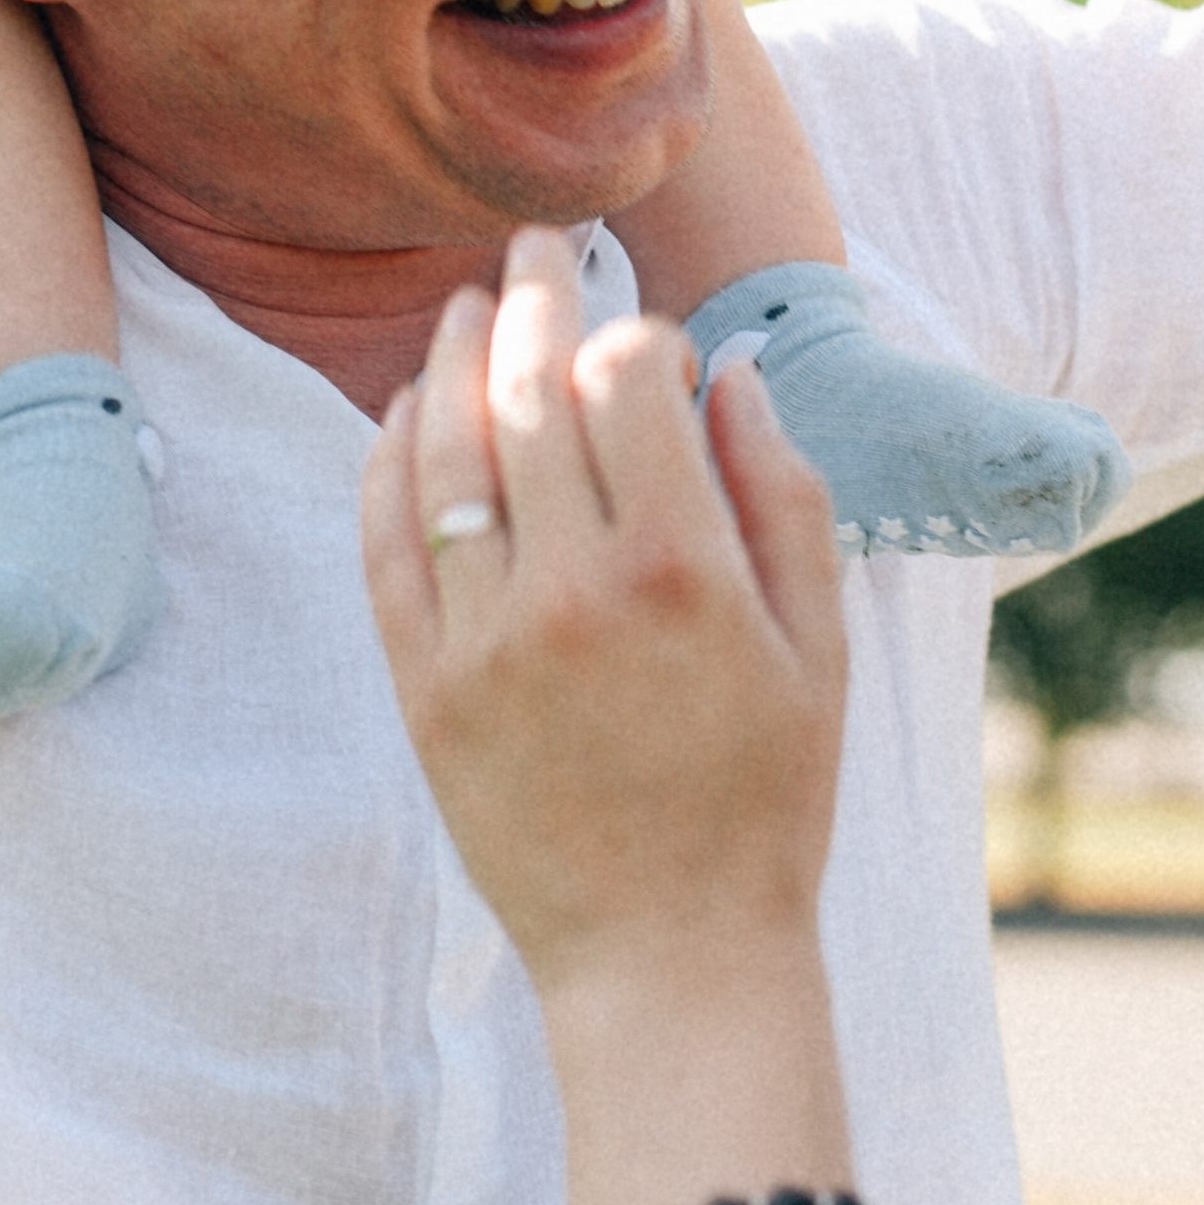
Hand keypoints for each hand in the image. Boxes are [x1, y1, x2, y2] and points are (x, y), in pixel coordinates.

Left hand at [362, 231, 848, 1015]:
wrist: (669, 958)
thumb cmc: (766, 800)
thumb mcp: (818, 644)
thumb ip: (782, 494)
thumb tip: (727, 371)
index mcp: (683, 569)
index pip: (627, 377)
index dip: (634, 330)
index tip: (643, 334)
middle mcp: (573, 590)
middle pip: (529, 390)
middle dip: (531, 297)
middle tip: (533, 245)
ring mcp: (486, 641)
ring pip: (446, 452)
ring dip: (449, 360)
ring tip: (462, 309)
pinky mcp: (425, 691)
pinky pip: (386, 547)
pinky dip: (387, 464)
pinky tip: (402, 417)